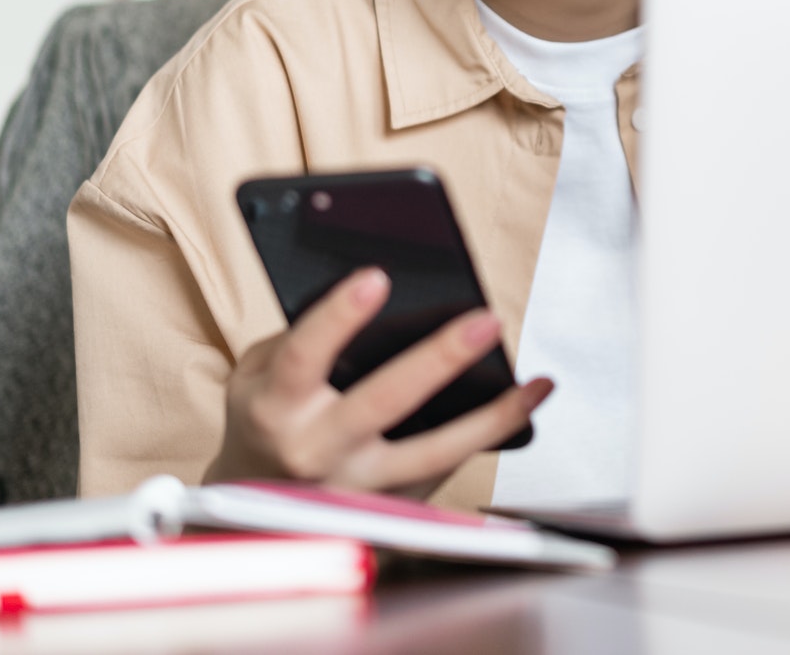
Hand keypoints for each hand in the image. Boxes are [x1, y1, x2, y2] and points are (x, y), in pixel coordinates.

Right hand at [205, 267, 551, 495]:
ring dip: (492, 417)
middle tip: (485, 320)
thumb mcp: (255, 377)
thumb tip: (369, 300)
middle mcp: (317, 450)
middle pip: (384, 402)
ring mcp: (358, 485)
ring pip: (435, 453)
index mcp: (276, 409)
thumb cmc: (264, 425)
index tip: (376, 277)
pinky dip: (488, 439)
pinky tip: (520, 409)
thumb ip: (297, 339)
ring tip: (536, 384)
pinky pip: (446, 471)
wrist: (253, 512)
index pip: (304, 357)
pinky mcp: (389, 506)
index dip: (338, 317)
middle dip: (439, 359)